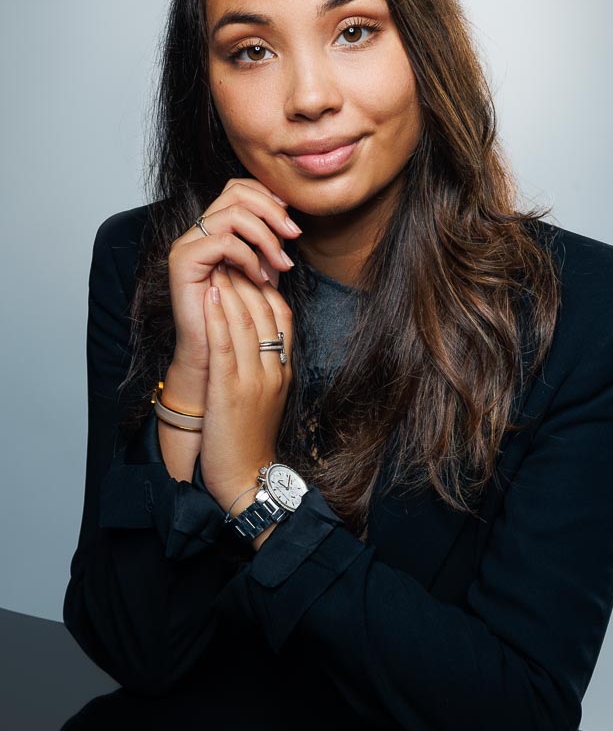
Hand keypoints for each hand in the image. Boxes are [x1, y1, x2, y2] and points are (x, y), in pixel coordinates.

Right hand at [167, 178, 300, 373]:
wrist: (213, 354)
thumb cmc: (239, 318)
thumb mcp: (262, 273)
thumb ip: (270, 246)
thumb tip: (291, 224)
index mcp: (214, 228)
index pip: (240, 188)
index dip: (270, 197)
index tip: (292, 224)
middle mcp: (197, 230)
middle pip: (236, 190)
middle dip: (272, 211)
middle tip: (294, 235)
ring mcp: (187, 243)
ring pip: (233, 214)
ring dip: (266, 237)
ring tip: (281, 264)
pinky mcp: (183, 260)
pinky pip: (224, 242)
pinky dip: (249, 257)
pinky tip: (260, 278)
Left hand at [199, 263, 292, 506]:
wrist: (247, 479)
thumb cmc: (251, 439)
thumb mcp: (267, 397)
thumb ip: (263, 364)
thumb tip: (252, 333)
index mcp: (284, 371)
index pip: (282, 316)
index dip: (267, 285)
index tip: (250, 264)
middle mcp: (274, 371)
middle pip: (264, 312)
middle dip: (247, 277)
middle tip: (230, 251)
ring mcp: (255, 380)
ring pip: (245, 322)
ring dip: (231, 286)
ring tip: (217, 261)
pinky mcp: (231, 391)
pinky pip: (225, 344)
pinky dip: (218, 315)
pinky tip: (209, 292)